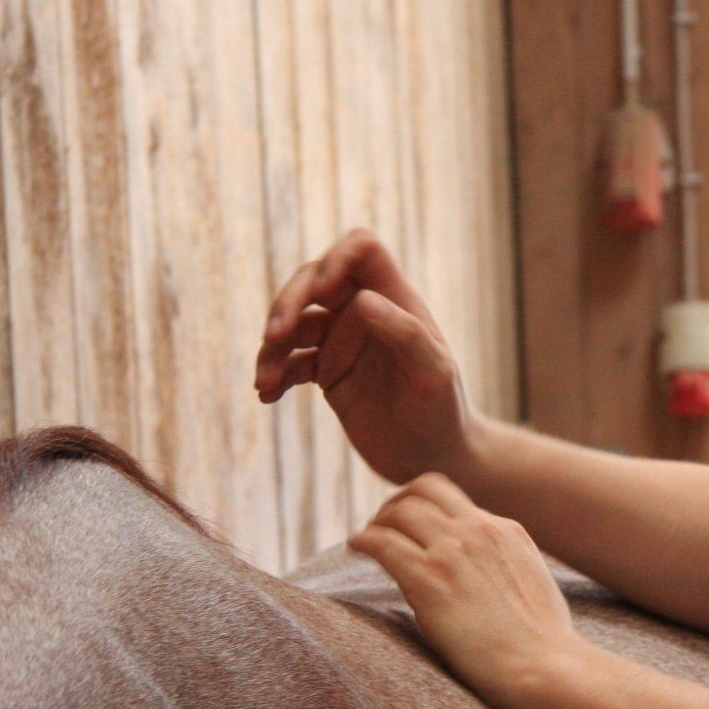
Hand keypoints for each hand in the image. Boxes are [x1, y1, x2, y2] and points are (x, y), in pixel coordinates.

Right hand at [256, 230, 475, 484]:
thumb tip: (362, 299)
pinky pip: (289, 362)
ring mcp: (342, 342)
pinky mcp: (327, 373)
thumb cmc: (444, 412)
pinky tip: (267, 395)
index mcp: (396, 300)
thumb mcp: (433, 374)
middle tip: (273, 336)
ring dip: (272, 345)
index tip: (324, 291)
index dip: (337, 257)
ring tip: (264, 380)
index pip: (362, 249)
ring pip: (294, 322)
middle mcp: (365, 313)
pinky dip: (274, 374)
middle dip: (288, 301)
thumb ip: (405, 334)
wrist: (434, 459)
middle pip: (314, 279)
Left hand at [349, 473, 578, 708]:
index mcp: (506, 531)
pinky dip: (363, 539)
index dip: (429, 509)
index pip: (457, 502)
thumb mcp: (534, 585)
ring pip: (401, 510)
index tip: (414, 526)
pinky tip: (356, 548)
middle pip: (426, 489)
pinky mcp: (428, 579)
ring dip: (378, 520)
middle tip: (384, 524)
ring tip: (366, 539)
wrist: (543, 665)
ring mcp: (453, 551)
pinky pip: (382, 542)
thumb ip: (510, 567)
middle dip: (399, 501)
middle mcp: (479, 530)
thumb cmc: (544, 643)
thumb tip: (496, 578)